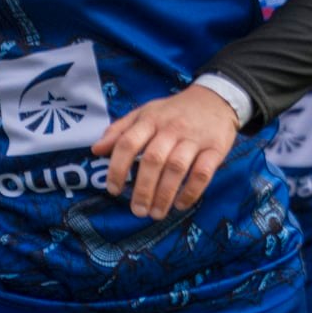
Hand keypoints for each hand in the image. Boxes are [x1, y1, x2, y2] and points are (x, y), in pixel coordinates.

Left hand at [93, 84, 238, 219]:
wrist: (215, 99)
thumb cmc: (173, 111)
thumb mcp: (144, 113)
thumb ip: (119, 130)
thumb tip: (96, 150)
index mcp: (150, 119)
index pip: (128, 143)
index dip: (117, 168)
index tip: (113, 190)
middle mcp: (171, 128)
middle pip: (153, 160)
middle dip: (143, 189)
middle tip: (137, 211)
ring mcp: (194, 138)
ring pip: (177, 168)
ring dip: (164, 194)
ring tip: (156, 214)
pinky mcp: (215, 148)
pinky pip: (203, 172)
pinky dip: (191, 191)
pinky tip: (180, 205)